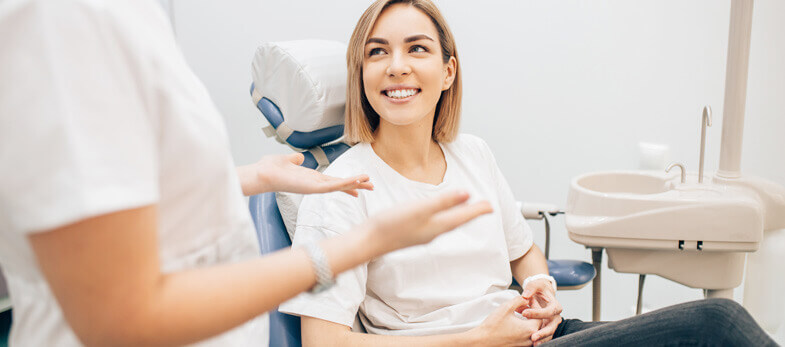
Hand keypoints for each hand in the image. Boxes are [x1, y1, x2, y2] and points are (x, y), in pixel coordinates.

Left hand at [237, 153, 372, 195]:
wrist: (262, 173)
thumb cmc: (271, 168)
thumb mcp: (287, 160)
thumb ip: (295, 159)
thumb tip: (299, 157)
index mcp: (311, 178)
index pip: (333, 181)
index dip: (347, 182)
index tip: (359, 184)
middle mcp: (314, 184)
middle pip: (340, 185)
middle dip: (356, 185)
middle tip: (372, 187)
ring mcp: (314, 187)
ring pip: (339, 186)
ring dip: (354, 184)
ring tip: (369, 183)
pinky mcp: (312, 188)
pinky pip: (332, 186)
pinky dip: (345, 184)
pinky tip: (355, 181)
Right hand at [366, 191, 492, 253]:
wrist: (369, 241)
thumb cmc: (392, 224)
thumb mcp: (420, 209)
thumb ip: (444, 202)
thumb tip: (467, 194)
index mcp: (437, 226)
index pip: (463, 217)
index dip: (478, 210)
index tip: (492, 206)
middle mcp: (433, 232)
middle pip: (458, 221)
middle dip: (471, 213)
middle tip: (485, 207)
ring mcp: (422, 234)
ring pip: (447, 223)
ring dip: (458, 216)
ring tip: (466, 210)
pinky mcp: (412, 233)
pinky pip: (435, 224)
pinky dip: (444, 217)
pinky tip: (438, 216)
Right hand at [471, 295, 541, 346]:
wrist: (483, 341)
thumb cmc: (493, 325)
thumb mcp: (506, 307)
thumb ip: (519, 300)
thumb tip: (527, 299)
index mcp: (530, 329)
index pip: (540, 314)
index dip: (535, 305)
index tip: (528, 299)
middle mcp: (530, 338)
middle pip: (538, 322)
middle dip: (532, 312)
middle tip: (523, 304)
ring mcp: (525, 344)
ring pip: (533, 329)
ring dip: (528, 320)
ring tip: (519, 312)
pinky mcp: (519, 346)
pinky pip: (527, 335)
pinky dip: (525, 327)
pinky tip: (516, 321)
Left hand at [521, 279, 562, 345]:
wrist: (541, 294)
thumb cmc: (539, 289)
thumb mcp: (535, 285)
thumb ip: (531, 288)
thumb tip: (525, 295)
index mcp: (555, 305)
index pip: (548, 311)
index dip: (537, 313)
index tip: (524, 313)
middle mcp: (555, 316)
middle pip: (552, 326)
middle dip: (543, 332)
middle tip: (533, 337)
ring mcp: (552, 323)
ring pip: (549, 333)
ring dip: (542, 339)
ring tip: (534, 343)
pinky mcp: (547, 328)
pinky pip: (545, 336)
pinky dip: (541, 340)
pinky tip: (533, 344)